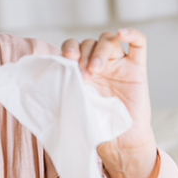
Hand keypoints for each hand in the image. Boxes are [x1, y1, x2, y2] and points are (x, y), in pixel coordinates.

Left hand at [61, 29, 158, 177]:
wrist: (119, 143)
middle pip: (89, 42)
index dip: (69, 49)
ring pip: (109, 40)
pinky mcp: (137, 69)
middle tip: (82, 76)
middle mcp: (99, 63)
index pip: (73, 46)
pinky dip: (132, 34)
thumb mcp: (73, 105)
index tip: (66, 60)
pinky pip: (139, 44)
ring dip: (99, 51)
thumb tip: (38, 86)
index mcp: (82, 69)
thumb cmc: (94, 125)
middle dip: (83, 55)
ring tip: (96, 70)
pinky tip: (122, 33)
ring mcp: (119, 64)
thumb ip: (63, 90)